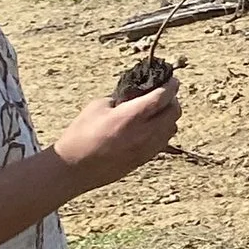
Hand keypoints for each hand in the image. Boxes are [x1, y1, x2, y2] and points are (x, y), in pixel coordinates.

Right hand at [53, 82, 181, 186]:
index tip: (172, 80)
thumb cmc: (80, 135)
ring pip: (171, 128)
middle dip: (172, 101)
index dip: (170, 86)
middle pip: (174, 112)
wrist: (74, 168)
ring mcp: (147, 148)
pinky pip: (163, 141)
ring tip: (156, 111)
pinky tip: (149, 127)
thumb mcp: (97, 107)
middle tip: (163, 95)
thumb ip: (119, 99)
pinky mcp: (144, 159)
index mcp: (132, 116)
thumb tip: (132, 97)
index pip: (162, 97)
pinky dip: (162, 130)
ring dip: (168, 117)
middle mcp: (145, 133)